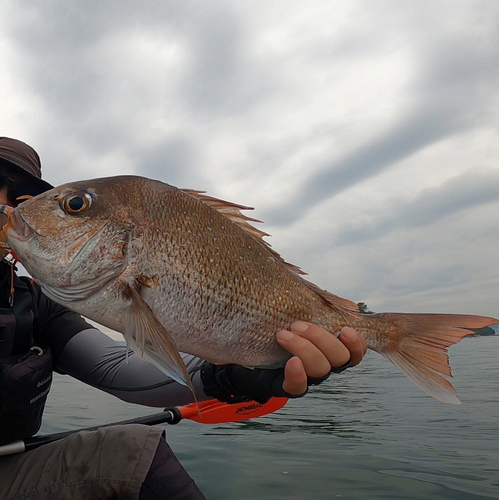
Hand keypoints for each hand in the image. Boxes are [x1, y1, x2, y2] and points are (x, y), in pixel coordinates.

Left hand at [200, 322, 366, 403]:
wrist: (250, 345)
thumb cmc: (281, 321)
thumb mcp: (302, 312)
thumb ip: (322, 308)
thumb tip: (351, 307)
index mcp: (332, 346)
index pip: (356, 351)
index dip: (356, 343)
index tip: (346, 329)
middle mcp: (325, 364)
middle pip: (340, 359)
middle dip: (322, 339)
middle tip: (297, 324)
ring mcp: (308, 376)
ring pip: (321, 370)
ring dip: (305, 349)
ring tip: (282, 334)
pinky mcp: (288, 386)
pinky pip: (299, 388)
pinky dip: (298, 375)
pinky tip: (292, 362)